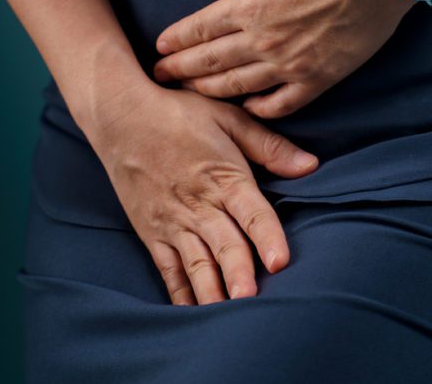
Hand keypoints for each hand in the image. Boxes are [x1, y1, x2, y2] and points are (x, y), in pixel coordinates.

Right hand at [87, 80, 320, 305]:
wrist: (120, 116)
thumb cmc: (179, 113)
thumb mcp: (228, 118)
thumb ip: (269, 146)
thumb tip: (310, 165)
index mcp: (223, 176)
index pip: (251, 212)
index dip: (267, 237)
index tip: (280, 261)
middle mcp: (198, 204)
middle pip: (224, 244)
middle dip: (238, 274)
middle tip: (251, 300)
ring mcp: (173, 222)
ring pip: (196, 264)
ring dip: (212, 291)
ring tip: (225, 319)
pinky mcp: (153, 233)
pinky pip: (169, 270)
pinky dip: (181, 294)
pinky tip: (194, 316)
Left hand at [152, 0, 414, 118]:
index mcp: (250, 5)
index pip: (199, 29)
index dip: (175, 40)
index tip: (158, 48)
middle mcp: (265, 41)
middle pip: (211, 63)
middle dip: (180, 71)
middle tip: (160, 78)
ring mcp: (292, 64)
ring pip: (239, 86)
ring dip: (210, 91)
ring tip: (191, 93)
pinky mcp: (320, 78)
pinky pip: (283, 104)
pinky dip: (260, 109)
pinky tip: (247, 107)